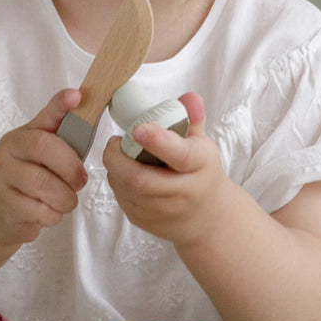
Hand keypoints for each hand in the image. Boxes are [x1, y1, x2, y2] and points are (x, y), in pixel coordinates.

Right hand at [0, 89, 88, 246]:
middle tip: (81, 181)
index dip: (60, 106)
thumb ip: (59, 127)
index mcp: (19, 137)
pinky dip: (54, 214)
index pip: (44, 118)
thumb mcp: (43, 151)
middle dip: (71, 168)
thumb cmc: (31, 176)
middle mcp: (6, 153)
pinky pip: (41, 211)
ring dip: (66, 197)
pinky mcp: (6, 206)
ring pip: (45, 185)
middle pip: (46, 150)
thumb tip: (79, 96)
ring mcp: (2, 180)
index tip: (76, 96)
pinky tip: (49, 211)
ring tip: (66, 199)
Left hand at [102, 93, 229, 249]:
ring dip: (116, 170)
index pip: (179, 155)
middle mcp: (184, 192)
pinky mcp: (146, 222)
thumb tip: (189, 98)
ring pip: (127, 190)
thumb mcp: (202, 144)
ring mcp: (164, 211)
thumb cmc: (200, 172)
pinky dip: (117, 183)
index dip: (157, 141)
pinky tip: (124, 173)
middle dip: (118, 158)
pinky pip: (123, 200)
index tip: (138, 129)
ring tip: (120, 156)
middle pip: (141, 179)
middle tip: (114, 142)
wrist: (206, 217)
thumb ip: (192, 119)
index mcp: (199, 166)